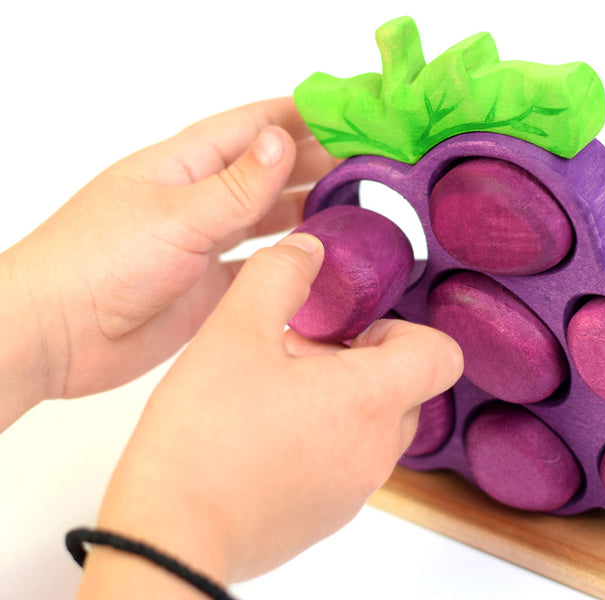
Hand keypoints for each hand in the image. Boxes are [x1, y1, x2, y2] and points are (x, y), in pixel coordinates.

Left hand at [0, 98, 336, 418]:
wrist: (57, 336)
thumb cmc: (95, 262)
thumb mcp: (176, 215)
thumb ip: (236, 186)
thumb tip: (283, 141)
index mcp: (183, 166)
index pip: (250, 128)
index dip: (297, 117)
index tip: (345, 115)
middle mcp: (198, 201)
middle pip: (267, 172)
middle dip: (314, 163)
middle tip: (366, 164)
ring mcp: (204, 246)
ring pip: (268, 219)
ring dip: (308, 212)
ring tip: (355, 208)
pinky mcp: (209, 290)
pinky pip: (261, 269)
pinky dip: (291, 264)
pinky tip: (322, 262)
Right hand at [75, 234, 462, 596]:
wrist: (170, 539)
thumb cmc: (203, 442)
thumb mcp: (234, 333)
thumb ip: (279, 277)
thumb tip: (308, 250)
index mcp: (371, 399)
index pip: (441, 354)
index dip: (403, 329)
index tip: (351, 329)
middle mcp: (377, 449)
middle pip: (404, 387)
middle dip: (359, 361)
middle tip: (298, 355)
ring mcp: (356, 488)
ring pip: (373, 426)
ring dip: (338, 400)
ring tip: (272, 395)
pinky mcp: (328, 515)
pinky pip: (347, 462)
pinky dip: (322, 439)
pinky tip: (261, 436)